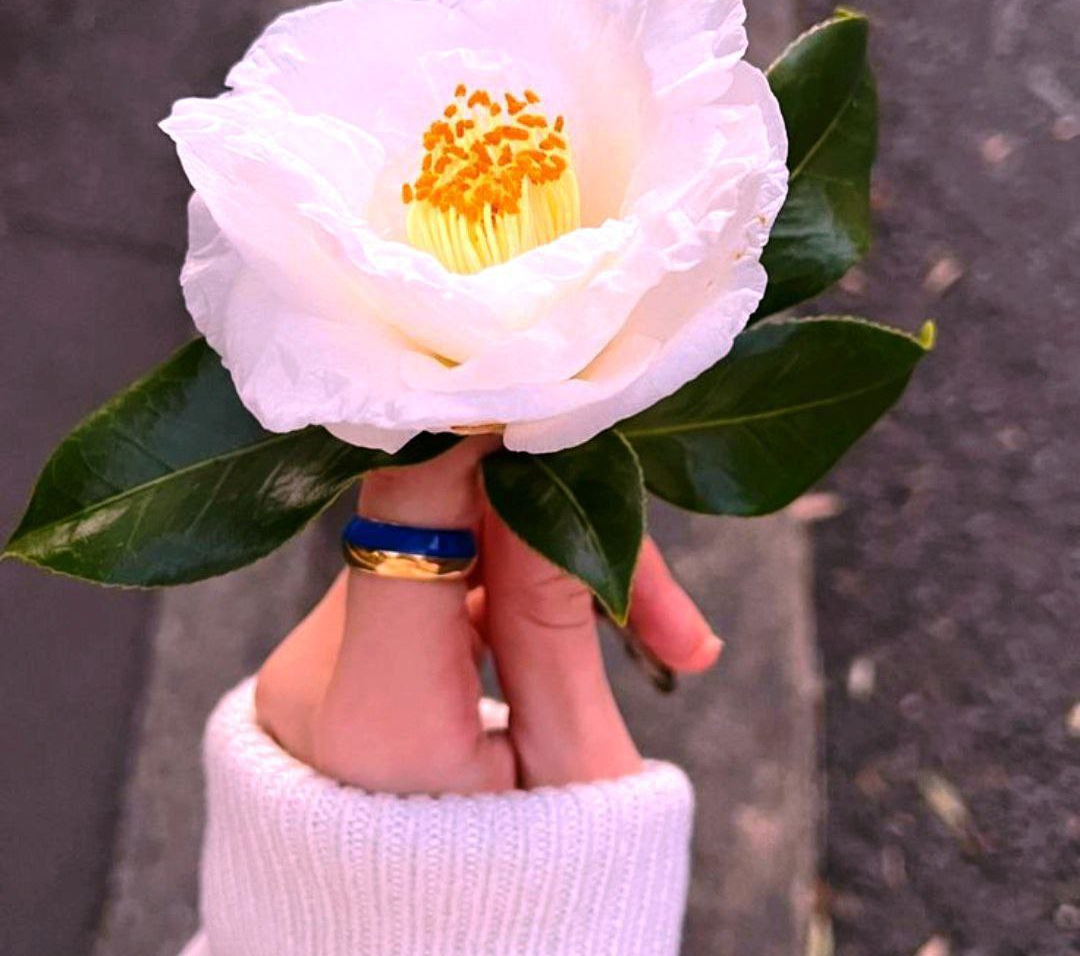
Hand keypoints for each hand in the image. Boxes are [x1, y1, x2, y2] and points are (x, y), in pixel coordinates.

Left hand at [255, 438, 722, 793]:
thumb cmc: (521, 897)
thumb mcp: (575, 772)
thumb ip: (560, 621)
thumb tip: (556, 478)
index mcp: (377, 718)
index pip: (408, 506)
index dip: (481, 434)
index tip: (560, 406)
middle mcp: (314, 678)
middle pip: (443, 532)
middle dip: (565, 546)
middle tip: (676, 631)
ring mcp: (309, 669)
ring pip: (439, 559)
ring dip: (541, 582)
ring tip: (645, 654)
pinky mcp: (324, 667)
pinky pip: (420, 596)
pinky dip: (496, 610)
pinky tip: (560, 662)